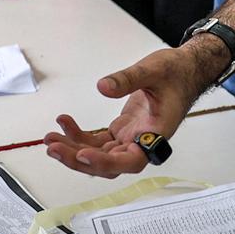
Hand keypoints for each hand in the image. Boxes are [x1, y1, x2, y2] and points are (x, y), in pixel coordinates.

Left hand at [43, 41, 217, 176]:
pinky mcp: (121, 132)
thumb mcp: (153, 69)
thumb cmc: (176, 73)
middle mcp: (142, 144)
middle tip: (53, 146)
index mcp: (156, 135)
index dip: (106, 163)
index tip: (84, 155)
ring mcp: (130, 139)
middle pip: (108, 164)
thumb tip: (103, 87)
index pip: (131, 160)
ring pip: (98, 155)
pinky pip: (96, 141)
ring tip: (50, 138)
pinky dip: (78, 135)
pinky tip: (64, 121)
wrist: (184, 71)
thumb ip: (128, 79)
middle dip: (78, 158)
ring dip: (73, 149)